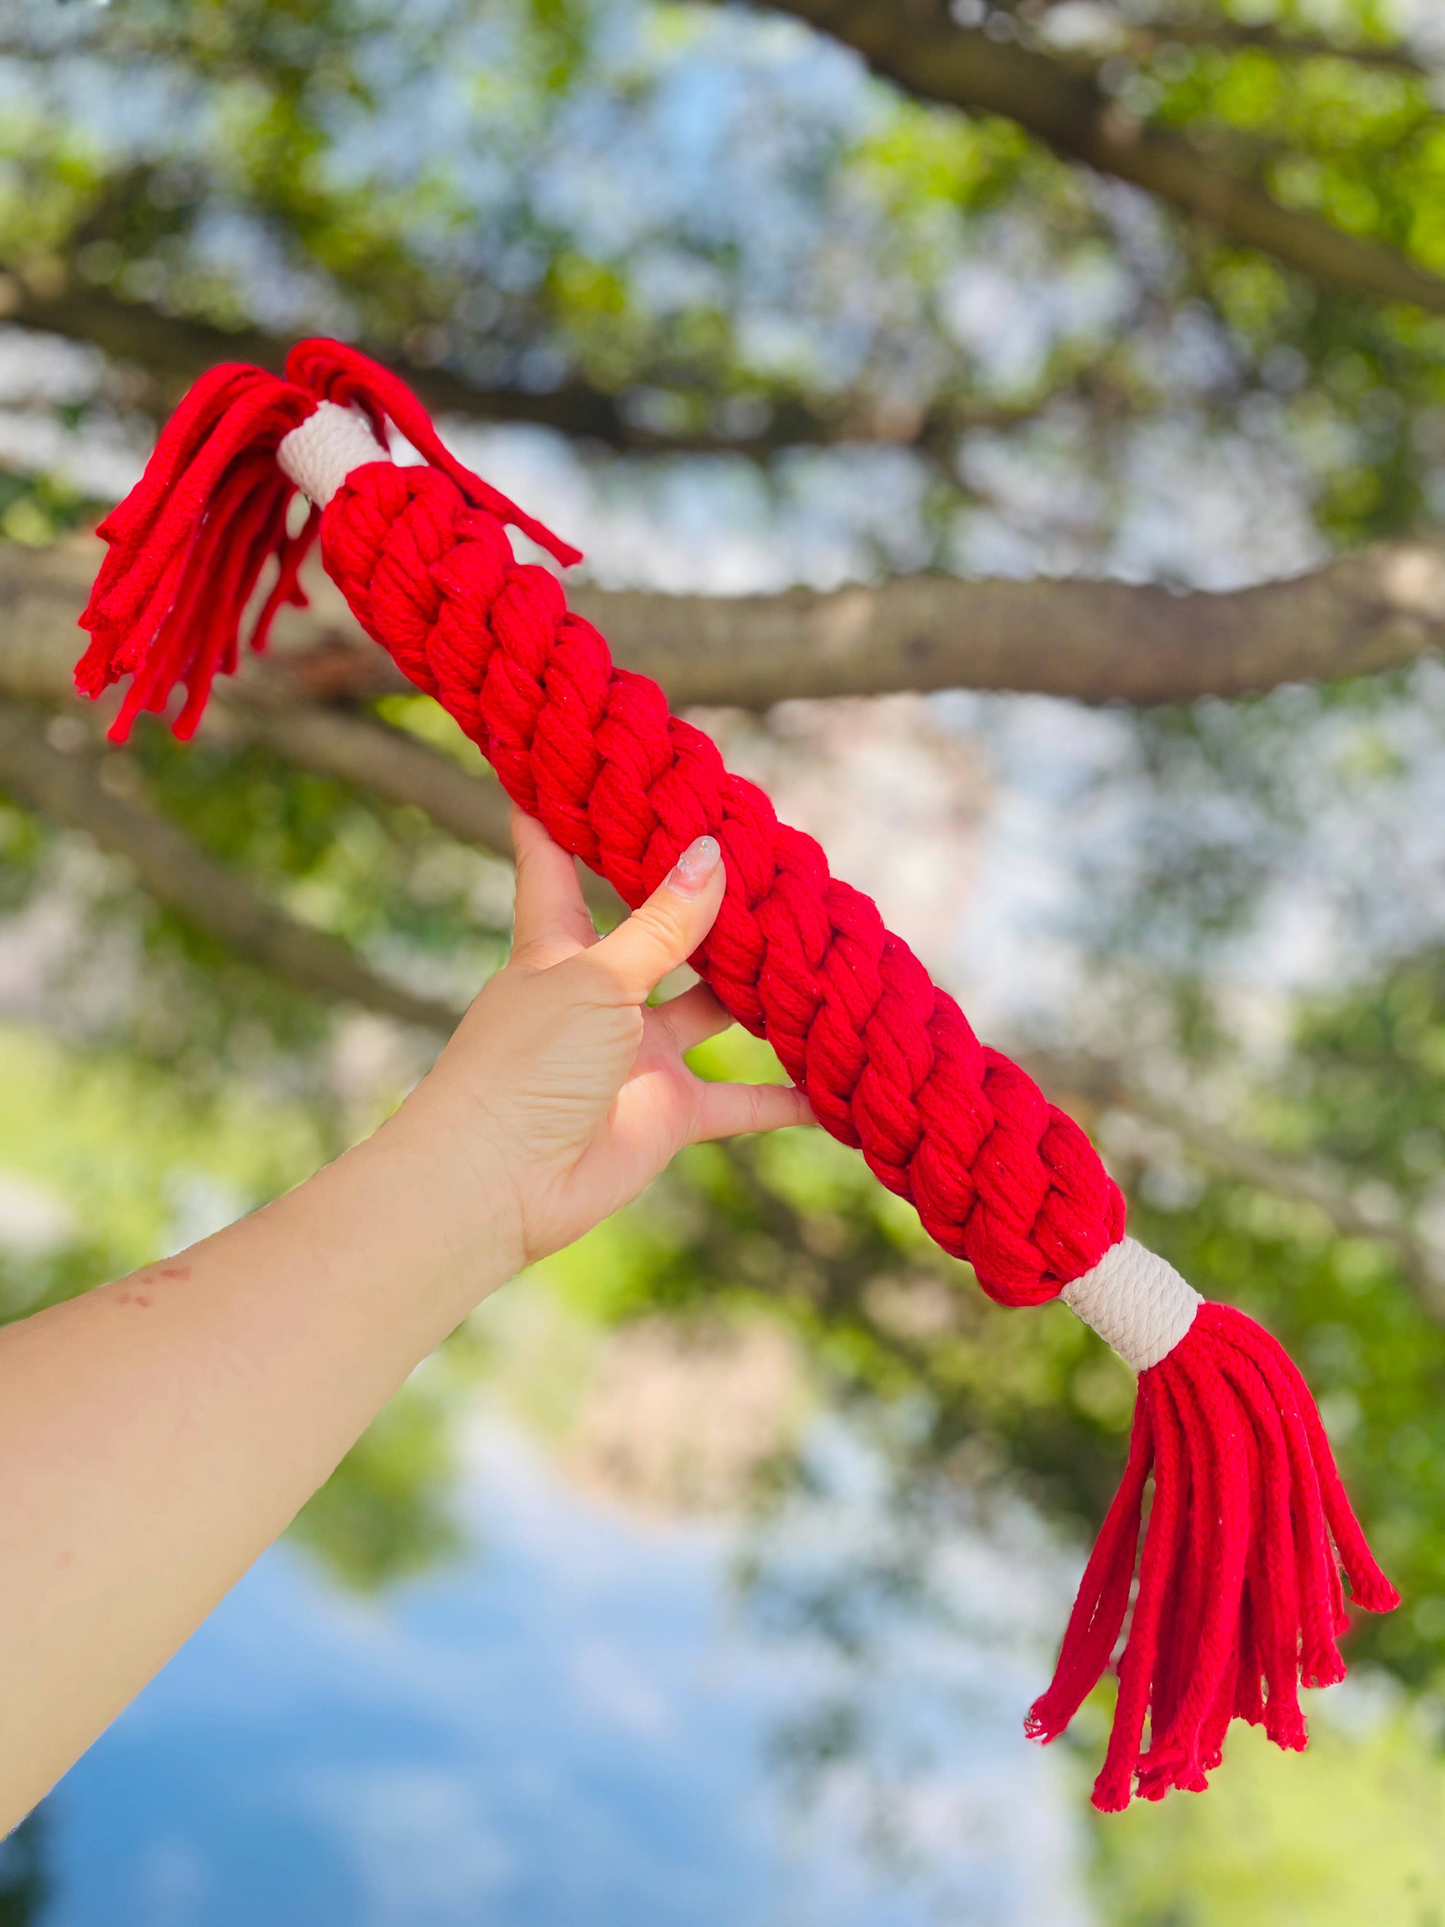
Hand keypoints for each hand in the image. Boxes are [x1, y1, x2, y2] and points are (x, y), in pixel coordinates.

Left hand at [396, 808, 813, 1271]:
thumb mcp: (596, 979)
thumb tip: (712, 855)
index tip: (569, 758)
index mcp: (558, 947)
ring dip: (759, 989)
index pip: (551, 861)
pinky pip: (741, 1103)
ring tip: (814, 946)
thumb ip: (662, 926)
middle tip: (758, 849)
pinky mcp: (668, 1115)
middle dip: (702, 897)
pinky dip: (787, 1097)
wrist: (497, 1183)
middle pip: (658, 930)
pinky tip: (835, 1082)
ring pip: (713, 1010)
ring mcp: (638, 1055)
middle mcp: (601, 992)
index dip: (559, 812)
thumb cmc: (523, 1065)